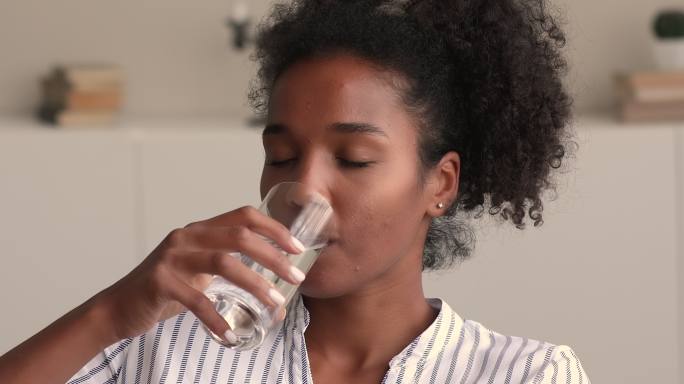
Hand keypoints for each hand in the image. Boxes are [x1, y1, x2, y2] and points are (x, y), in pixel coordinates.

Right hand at [92, 206, 305, 342]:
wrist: (119, 307)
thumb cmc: (166, 290)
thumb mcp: (200, 271)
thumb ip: (230, 269)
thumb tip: (275, 290)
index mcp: (200, 229)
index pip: (243, 215)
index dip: (274, 228)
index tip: (297, 248)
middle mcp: (186, 236)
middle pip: (239, 236)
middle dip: (273, 256)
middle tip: (296, 278)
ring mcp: (171, 257)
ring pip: (224, 263)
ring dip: (254, 284)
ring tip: (274, 304)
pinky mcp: (159, 281)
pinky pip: (197, 300)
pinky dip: (217, 319)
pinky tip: (230, 335)